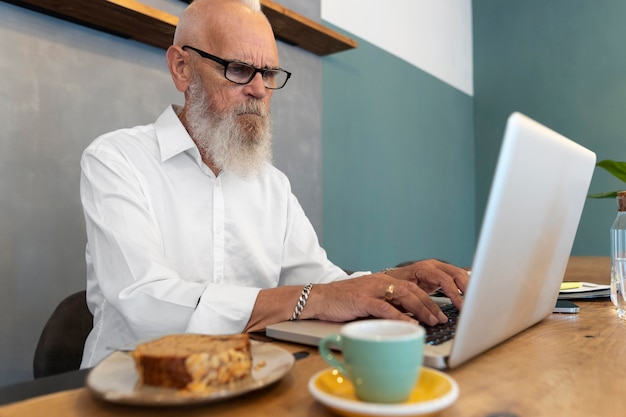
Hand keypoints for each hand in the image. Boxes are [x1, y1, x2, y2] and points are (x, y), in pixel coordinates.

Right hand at [303, 274, 449, 326]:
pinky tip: (410, 324)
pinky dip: (399, 316)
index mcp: (384, 281)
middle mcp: (380, 282)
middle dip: (430, 305)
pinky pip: (385, 307)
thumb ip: (386, 306)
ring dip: (421, 309)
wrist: (319, 298)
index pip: (413, 287)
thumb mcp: (369, 301)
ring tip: (432, 321)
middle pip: (413, 290)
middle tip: (441, 319)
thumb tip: (407, 319)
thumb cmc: (343, 302)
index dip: (429, 299)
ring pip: (403, 295)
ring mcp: (371, 289)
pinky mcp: (362, 299)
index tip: (440, 312)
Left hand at [385, 259, 468, 309]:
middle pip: (457, 273)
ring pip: (460, 274)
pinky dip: (464, 287)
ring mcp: (438, 268)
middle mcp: (433, 266)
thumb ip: (415, 303)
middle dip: (466, 289)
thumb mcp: (403, 295)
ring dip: (468, 288)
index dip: (454, 293)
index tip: (461, 307)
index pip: (444, 279)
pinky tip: (468, 298)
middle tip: (472, 305)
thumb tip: (426, 318)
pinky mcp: (442, 274)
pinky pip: (457, 278)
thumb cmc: (395, 288)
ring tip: (473, 303)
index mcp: (423, 268)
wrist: (389, 280)